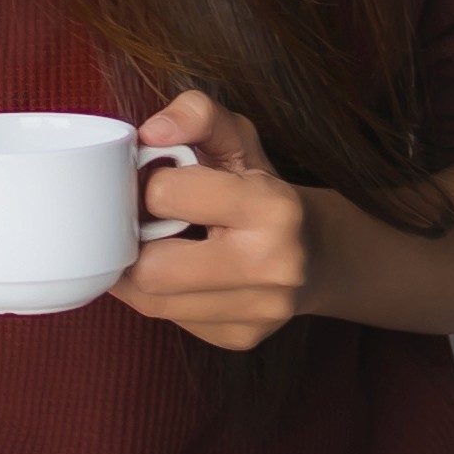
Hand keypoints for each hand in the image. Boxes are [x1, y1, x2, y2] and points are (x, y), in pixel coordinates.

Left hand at [109, 90, 324, 350]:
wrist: (319, 252)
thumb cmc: (263, 189)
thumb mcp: (237, 139)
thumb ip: (196, 115)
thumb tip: (152, 132)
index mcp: (274, 208)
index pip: (165, 196)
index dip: (150, 185)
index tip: (160, 183)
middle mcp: (273, 267)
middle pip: (151, 269)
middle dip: (135, 241)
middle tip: (144, 223)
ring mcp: (259, 312)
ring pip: (152, 301)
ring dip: (139, 271)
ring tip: (158, 245)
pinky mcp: (241, 337)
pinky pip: (169, 319)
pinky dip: (160, 295)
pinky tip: (180, 273)